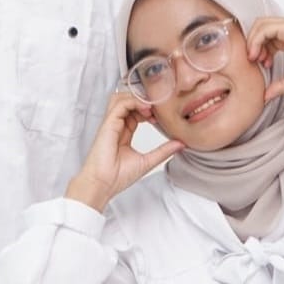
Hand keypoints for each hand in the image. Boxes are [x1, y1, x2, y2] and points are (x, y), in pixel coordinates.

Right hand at [66, 91, 184, 211]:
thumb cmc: (118, 177)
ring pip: (121, 98)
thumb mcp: (147, 161)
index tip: (160, 117)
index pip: (134, 112)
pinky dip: (133, 101)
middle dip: (143, 100)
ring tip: (151, 107)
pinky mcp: (108, 124)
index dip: (148, 109)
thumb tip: (180, 144)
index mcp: (123, 133)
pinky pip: (119, 104)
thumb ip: (163, 151)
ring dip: (137, 98)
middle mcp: (116, 126)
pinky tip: (145, 109)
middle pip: (127, 101)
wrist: (103, 185)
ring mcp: (111, 124)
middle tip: (157, 109)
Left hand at [245, 16, 283, 100]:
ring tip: (254, 58)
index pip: (269, 36)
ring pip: (261, 25)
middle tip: (254, 60)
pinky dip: (256, 40)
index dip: (261, 48)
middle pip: (262, 27)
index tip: (264, 64)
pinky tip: (258, 55)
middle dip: (254, 42)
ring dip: (253, 40)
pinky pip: (265, 28)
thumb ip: (281, 86)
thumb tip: (266, 96)